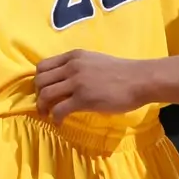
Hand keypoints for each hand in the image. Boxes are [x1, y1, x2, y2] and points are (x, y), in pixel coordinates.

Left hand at [35, 51, 149, 122]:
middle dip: (38, 94)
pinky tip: (59, 123)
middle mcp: (71, 66)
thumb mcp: (94, 61)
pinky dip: (55, 118)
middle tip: (44, 105)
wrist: (139, 80)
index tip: (43, 90)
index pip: (43, 65)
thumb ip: (79, 67)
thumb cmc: (122, 72)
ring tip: (47, 115)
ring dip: (42, 107)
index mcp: (74, 56)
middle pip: (40, 80)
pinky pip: (59, 109)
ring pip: (45, 94)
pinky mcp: (83, 98)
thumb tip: (68, 80)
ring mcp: (76, 82)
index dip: (39, 80)